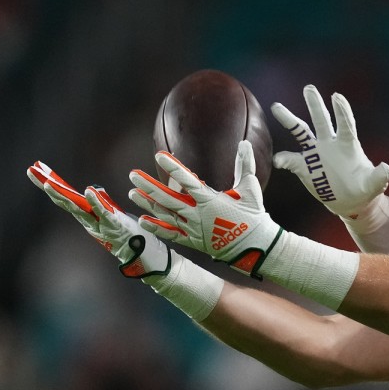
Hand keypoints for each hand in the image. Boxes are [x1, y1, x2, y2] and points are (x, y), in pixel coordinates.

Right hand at [27, 161, 171, 277]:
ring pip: (77, 209)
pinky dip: (95, 202)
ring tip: (48, 183)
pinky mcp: (115, 226)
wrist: (146, 257)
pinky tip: (87, 190)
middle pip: (65, 202)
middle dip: (48, 187)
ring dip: (62, 196)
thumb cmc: (131, 236)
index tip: (37, 170)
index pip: (66, 198)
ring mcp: (100, 225)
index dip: (52, 185)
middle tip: (31, 171)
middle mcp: (90, 221)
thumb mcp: (113, 216)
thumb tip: (91, 191)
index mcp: (88, 217)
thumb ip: (102, 205)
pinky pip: (103, 213)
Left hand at [129, 140, 282, 278]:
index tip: (159, 156)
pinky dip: (157, 228)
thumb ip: (244, 165)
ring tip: (133, 193)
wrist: (256, 246)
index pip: (187, 181)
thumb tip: (245, 143)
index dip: (173, 167)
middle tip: (133, 175)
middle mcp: (198, 215)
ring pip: (166, 215)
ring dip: (148, 204)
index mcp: (210, 200)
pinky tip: (143, 220)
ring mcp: (194, 229)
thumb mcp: (250, 188)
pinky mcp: (194, 241)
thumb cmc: (254, 216)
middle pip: (168, 199)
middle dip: (149, 186)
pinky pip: (171, 234)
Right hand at [270, 85, 388, 217]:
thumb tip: (388, 168)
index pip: (345, 124)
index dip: (342, 111)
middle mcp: (330, 144)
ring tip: (276, 106)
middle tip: (309, 88)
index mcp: (348, 145)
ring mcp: (316, 153)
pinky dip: (283, 159)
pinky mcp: (305, 167)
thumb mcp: (374, 185)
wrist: (350, 202)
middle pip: (322, 120)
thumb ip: (380, 177)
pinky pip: (291, 160)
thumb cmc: (365, 189)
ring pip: (301, 132)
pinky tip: (278, 160)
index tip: (336, 96)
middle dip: (316, 105)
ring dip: (289, 120)